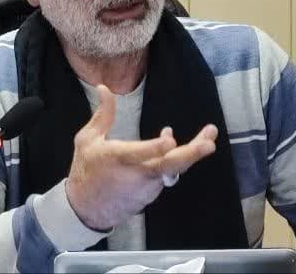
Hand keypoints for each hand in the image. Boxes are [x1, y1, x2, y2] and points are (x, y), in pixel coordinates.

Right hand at [63, 84, 218, 230]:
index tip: (170, 140)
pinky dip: (174, 161)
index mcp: (117, 158)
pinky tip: (179, 146)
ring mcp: (146, 187)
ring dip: (191, 153)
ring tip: (208, 136)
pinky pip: (167, 175)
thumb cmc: (86, 169)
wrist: (86, 208)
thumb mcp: (87, 139)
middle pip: (167, 167)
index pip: (138, 154)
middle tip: (209, 145)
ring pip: (172, 170)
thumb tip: (104, 87)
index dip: (155, 148)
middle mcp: (135, 174)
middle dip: (190, 155)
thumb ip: (102, 114)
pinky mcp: (152, 194)